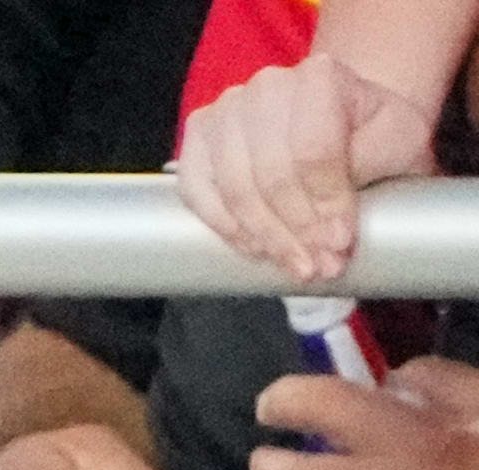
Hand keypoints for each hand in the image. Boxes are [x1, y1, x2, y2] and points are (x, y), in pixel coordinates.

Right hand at [176, 52, 438, 283]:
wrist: (341, 119)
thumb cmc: (372, 132)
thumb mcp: (400, 140)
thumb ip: (373, 168)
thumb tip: (333, 227)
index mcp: (320, 75)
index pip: (312, 149)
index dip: (324, 203)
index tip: (340, 242)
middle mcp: (266, 85)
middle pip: (271, 173)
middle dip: (296, 229)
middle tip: (320, 265)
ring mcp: (225, 109)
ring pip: (235, 188)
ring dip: (264, 236)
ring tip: (293, 264)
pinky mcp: (199, 137)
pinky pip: (197, 191)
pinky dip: (224, 226)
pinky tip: (253, 248)